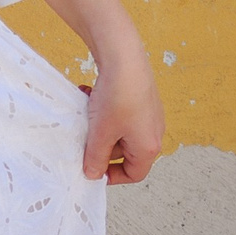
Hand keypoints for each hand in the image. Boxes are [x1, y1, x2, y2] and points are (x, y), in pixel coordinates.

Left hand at [35, 0, 165, 185]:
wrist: (125, 58)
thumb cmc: (119, 98)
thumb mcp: (101, 133)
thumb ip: (95, 157)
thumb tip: (92, 174)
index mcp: (149, 147)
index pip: (134, 174)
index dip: (113, 175)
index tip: (91, 169)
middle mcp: (153, 132)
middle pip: (124, 151)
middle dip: (100, 145)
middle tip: (82, 136)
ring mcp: (148, 114)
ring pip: (117, 130)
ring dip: (99, 125)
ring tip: (85, 113)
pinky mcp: (140, 98)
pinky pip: (118, 112)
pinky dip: (103, 109)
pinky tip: (89, 95)